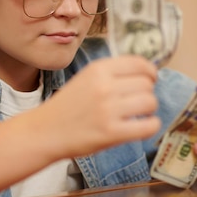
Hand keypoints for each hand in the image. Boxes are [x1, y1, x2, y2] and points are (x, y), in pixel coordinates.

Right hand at [37, 55, 160, 158]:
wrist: (45, 131)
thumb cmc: (67, 106)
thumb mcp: (86, 78)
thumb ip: (112, 73)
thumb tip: (147, 73)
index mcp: (98, 69)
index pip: (139, 63)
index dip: (150, 72)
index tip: (150, 79)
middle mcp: (104, 86)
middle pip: (147, 84)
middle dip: (147, 92)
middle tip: (137, 101)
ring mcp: (108, 110)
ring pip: (150, 102)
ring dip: (149, 110)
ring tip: (138, 115)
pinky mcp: (111, 133)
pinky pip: (148, 126)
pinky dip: (151, 126)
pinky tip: (142, 126)